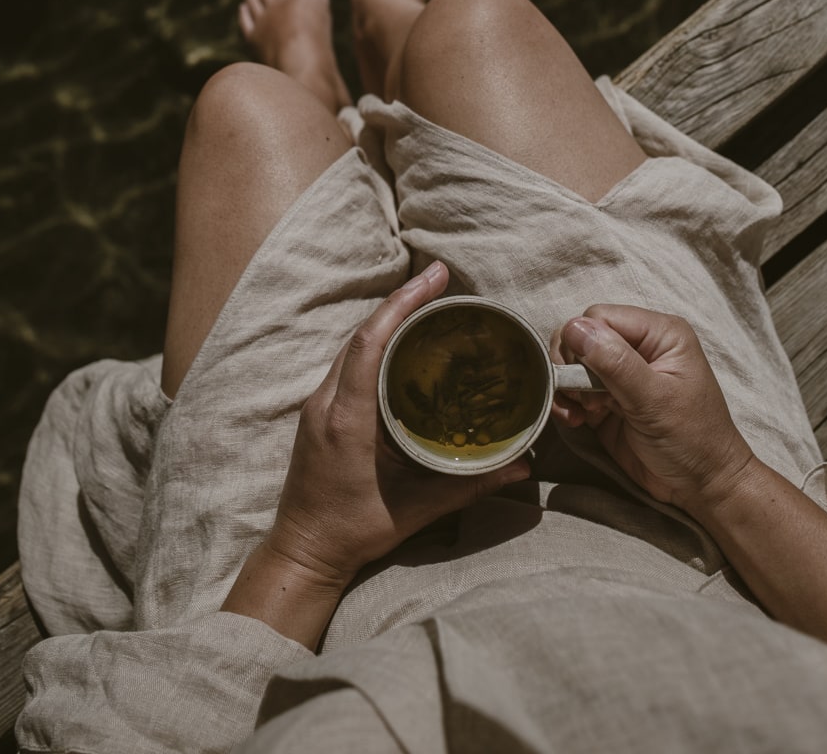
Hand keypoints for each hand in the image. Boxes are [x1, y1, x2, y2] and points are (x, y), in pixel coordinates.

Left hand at [267, 261, 531, 587]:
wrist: (303, 550)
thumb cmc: (355, 531)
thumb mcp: (417, 510)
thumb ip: (470, 484)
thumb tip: (523, 465)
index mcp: (347, 418)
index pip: (371, 343)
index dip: (402, 304)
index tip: (434, 277)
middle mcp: (327, 402)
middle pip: (362, 333)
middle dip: (402, 301)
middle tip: (441, 279)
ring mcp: (318, 404)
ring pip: (352, 345)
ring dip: (388, 318)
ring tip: (428, 302)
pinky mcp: (319, 411)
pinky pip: (348, 362)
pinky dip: (375, 342)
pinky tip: (402, 342)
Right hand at [550, 305, 753, 517]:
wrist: (701, 487)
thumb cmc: (692, 439)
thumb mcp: (654, 400)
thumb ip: (615, 363)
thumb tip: (574, 328)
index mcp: (659, 333)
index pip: (600, 317)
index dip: (582, 342)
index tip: (581, 377)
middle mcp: (639, 346)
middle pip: (582, 335)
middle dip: (572, 365)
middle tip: (582, 397)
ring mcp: (621, 373)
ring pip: (573, 362)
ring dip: (567, 386)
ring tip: (580, 412)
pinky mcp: (606, 399)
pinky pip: (573, 388)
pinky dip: (567, 402)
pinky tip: (576, 420)